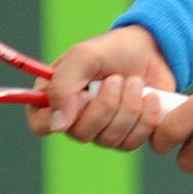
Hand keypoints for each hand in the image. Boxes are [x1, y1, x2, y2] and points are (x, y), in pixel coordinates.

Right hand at [26, 26, 176, 149]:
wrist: (153, 50)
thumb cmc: (113, 50)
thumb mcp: (84, 55)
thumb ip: (64, 85)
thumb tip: (57, 125)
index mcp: (55, 96)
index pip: (40, 125)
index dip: (58, 118)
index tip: (82, 97)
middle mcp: (75, 118)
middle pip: (81, 134)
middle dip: (106, 104)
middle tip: (116, 79)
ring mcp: (101, 131)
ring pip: (109, 140)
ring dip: (128, 107)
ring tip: (135, 82)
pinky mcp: (127, 137)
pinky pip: (132, 143)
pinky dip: (145, 118)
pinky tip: (150, 97)